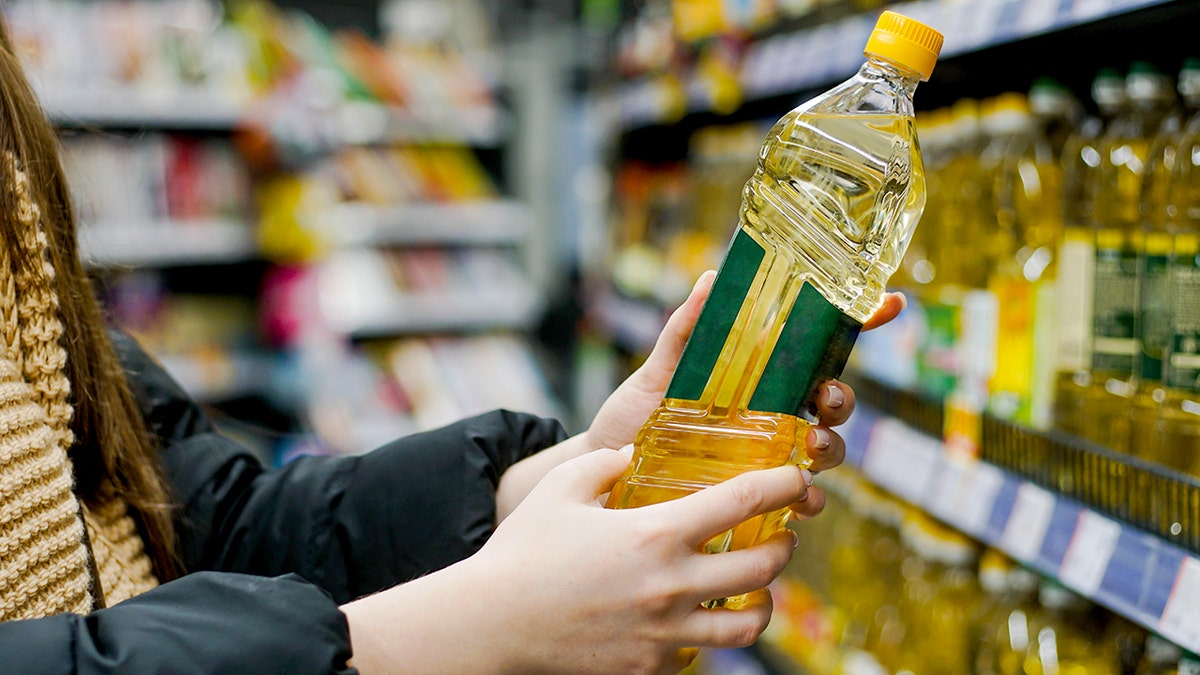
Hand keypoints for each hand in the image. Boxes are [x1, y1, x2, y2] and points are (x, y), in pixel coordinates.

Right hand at [343, 448, 812, 673]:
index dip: (783, 483)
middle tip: (779, 535)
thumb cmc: (524, 551)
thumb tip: (636, 454)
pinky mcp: (651, 668)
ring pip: (749, 625)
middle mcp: (672, 586)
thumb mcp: (562, 488)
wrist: (492, 625)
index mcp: (656, 534)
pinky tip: (695, 618)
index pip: (744, 501)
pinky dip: (709, 636)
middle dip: (783, 546)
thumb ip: (606, 463)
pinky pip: (701, 655)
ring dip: (762, 600)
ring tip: (754, 587)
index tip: (798, 476)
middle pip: (765, 568)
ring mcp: (666, 635)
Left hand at [585, 271, 905, 517]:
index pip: (818, 347)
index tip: (891, 301)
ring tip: (810, 446)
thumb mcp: (656, 373)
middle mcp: (772, 416)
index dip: (861, 322)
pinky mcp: (756, 498)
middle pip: (832, 401)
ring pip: (825, 450)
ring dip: (830, 447)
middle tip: (827, 398)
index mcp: (758, 377)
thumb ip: (684, 330)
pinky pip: (799, 501)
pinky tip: (802, 498)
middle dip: (842, 398)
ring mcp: (768, 457)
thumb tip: (710, 278)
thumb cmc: (632, 421)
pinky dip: (810, 499)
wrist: (600, 478)